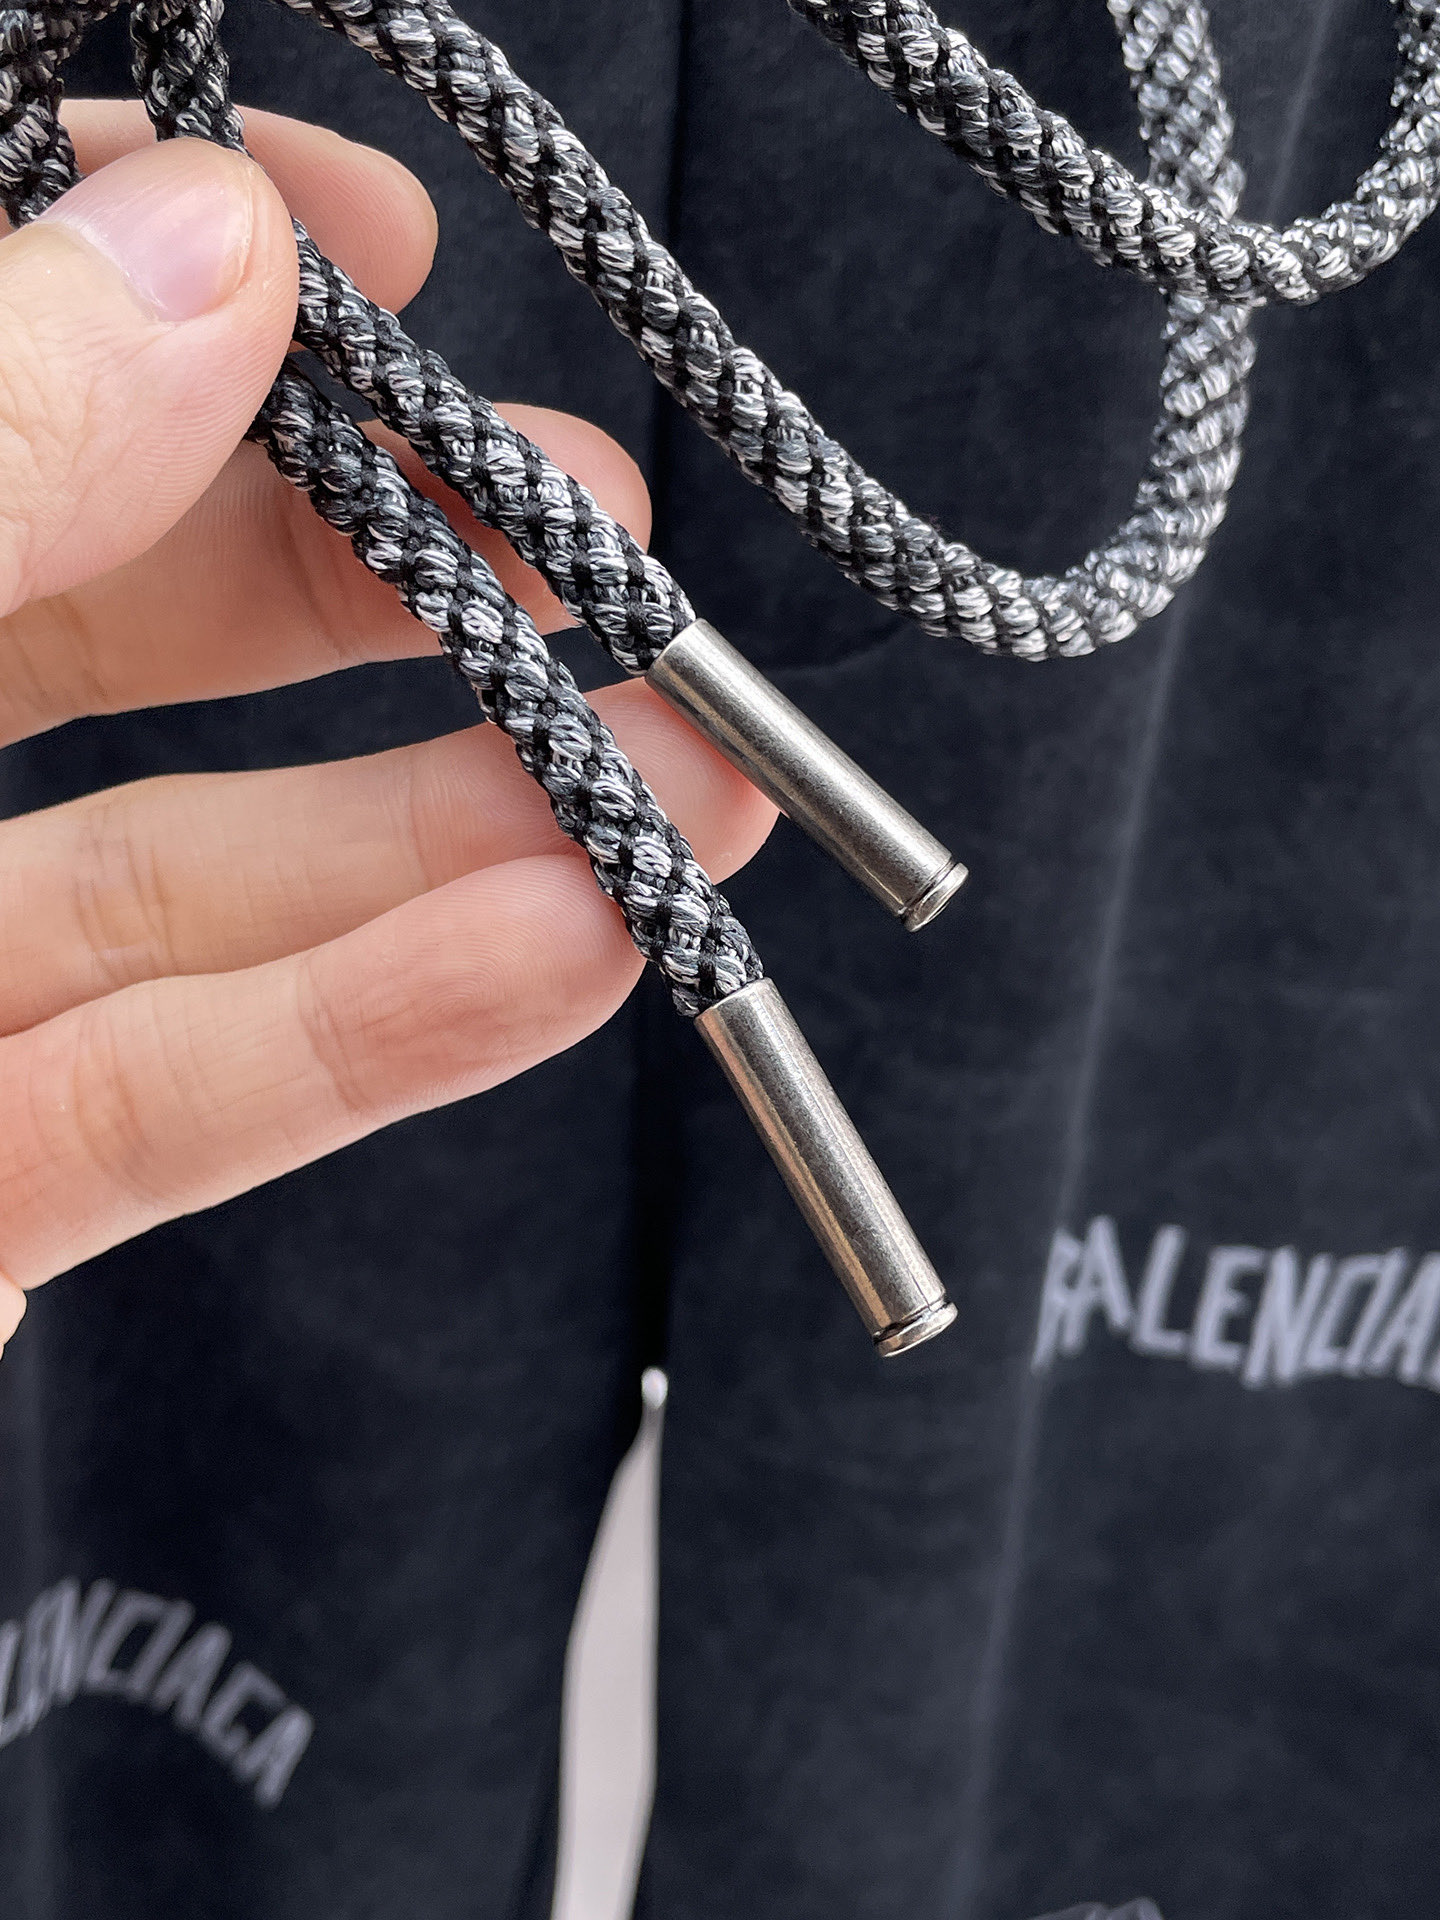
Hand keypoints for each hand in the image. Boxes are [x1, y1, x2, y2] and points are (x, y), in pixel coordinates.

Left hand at [0, 105, 774, 1353]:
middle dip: (378, 550)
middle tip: (591, 521)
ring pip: (188, 874)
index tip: (366, 237)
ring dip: (456, 812)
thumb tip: (205, 257)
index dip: (164, 255)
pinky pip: (173, 1104)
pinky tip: (569, 948)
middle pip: (112, 609)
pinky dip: (378, 1035)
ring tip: (694, 761)